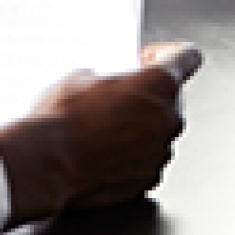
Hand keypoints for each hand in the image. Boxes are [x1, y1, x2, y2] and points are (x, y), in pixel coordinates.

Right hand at [0, 41, 201, 228]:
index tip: (150, 60)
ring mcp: (160, 152)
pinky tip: (105, 153)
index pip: (188, 56)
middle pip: (172, 98)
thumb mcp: (81, 78)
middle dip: (149, 96)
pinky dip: (133, 156)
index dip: (168, 54)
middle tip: (119, 98)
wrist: (46, 167)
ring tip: (105, 129)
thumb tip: (107, 86)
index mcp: (159, 83)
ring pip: (159, 132)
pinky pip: (148, 160)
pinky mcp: (147, 180)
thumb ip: (111, 78)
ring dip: (141, 128)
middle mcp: (168, 118)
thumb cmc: (62, 120)